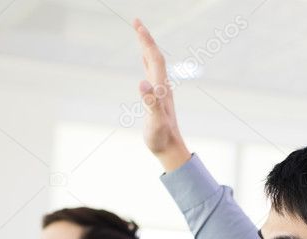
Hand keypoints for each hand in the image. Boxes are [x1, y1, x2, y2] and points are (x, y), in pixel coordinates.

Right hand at [132, 18, 190, 171]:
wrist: (170, 149)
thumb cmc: (161, 137)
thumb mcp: (155, 121)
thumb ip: (151, 103)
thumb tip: (143, 85)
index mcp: (161, 87)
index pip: (154, 58)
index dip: (146, 40)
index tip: (137, 24)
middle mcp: (162, 86)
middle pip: (155, 56)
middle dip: (146, 38)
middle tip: (136, 21)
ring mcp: (160, 91)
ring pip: (154, 63)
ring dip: (146, 46)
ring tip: (139, 33)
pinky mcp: (156, 97)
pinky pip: (152, 73)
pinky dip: (146, 61)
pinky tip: (143, 57)